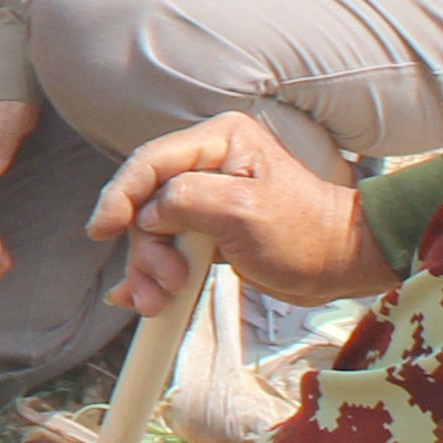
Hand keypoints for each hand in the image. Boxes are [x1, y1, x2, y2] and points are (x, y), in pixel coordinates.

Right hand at [92, 115, 393, 312]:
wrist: (341, 267)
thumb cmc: (306, 235)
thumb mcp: (244, 212)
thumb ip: (187, 200)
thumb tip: (147, 213)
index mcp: (220, 141)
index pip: (151, 161)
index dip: (119, 195)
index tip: (101, 231)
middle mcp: (208, 162)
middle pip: (146, 202)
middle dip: (145, 248)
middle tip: (160, 284)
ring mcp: (206, 197)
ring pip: (152, 231)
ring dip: (148, 269)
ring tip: (158, 301)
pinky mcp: (207, 228)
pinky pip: (167, 247)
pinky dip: (153, 274)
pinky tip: (142, 297)